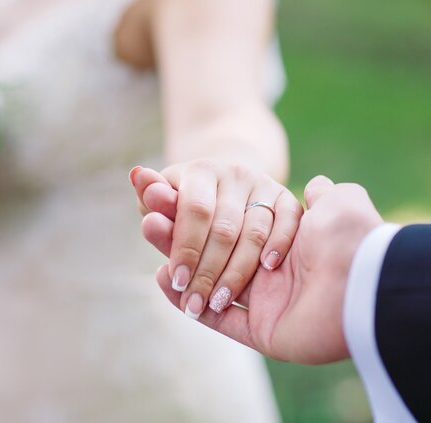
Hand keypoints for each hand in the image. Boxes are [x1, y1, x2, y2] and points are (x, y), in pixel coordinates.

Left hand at [130, 160, 302, 318]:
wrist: (227, 186)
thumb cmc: (187, 202)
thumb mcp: (166, 200)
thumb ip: (155, 199)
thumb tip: (137, 176)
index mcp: (201, 171)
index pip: (195, 210)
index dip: (185, 247)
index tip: (176, 281)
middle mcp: (235, 174)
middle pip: (224, 228)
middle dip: (207, 270)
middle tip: (194, 303)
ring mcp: (264, 185)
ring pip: (255, 232)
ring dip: (237, 272)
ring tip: (219, 301)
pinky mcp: (287, 198)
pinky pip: (288, 222)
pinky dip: (278, 245)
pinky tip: (266, 271)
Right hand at [151, 176, 383, 363]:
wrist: (367, 287)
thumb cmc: (348, 239)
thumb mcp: (337, 204)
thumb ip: (321, 194)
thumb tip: (315, 184)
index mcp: (279, 240)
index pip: (222, 220)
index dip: (191, 206)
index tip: (162, 190)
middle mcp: (269, 269)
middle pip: (209, 246)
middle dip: (177, 228)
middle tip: (147, 212)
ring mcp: (264, 301)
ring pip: (208, 278)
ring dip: (176, 254)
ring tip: (148, 227)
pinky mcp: (262, 331)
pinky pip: (218, 320)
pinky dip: (185, 301)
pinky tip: (162, 276)